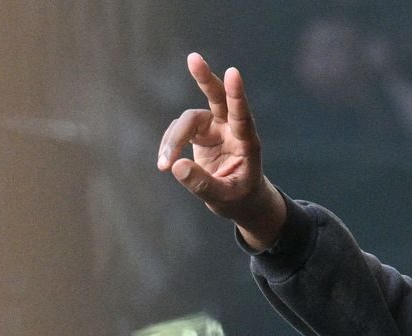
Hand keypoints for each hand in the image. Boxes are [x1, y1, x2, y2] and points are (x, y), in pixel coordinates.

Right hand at [157, 53, 285, 249]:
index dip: (237, 95)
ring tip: (164, 165)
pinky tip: (166, 163)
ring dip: (173, 140)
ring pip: (188, 120)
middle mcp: (231, 130)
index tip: (234, 73)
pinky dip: (169, 145)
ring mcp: (215, 128)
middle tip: (194, 58)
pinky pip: (179, 131)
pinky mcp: (200, 133)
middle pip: (218, 98)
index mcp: (247, 143)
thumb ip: (202, 184)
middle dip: (205, 78)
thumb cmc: (239, 198)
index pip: (242, 116)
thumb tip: (176, 166)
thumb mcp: (223, 197)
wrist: (239, 200)